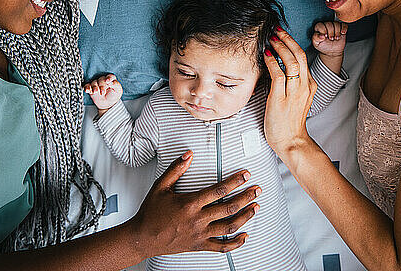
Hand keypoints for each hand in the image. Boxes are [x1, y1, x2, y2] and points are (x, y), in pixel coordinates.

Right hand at [83, 74, 122, 110]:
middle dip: (101, 86)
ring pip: (94, 82)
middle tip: (102, 92)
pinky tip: (88, 90)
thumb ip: (116, 85)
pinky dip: (87, 87)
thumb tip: (111, 82)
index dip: (108, 78)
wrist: (108, 104)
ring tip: (96, 92)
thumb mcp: (118, 91)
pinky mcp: (91, 88)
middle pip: (101, 80)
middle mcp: (104, 81)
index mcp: (111, 80)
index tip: (107, 81)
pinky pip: (87, 86)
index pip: (110, 76)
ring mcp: (97, 84)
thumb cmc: (114, 96)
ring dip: (94, 87)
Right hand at [131, 151, 260, 257]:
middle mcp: (197, 219)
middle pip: (229, 207)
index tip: (246, 175)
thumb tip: (189, 154)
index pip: (218, 190)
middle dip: (246, 197)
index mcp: (190, 203)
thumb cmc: (151, 212)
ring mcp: (199, 234)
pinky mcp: (199, 245)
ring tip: (256, 207)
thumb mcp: (160, 186)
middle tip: (257, 190)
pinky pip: (221, 247)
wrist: (142, 237)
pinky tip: (245, 236)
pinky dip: (235, 243)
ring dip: (245, 216)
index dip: (235, 181)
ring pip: (229, 226)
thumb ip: (176, 169)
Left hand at [263, 27, 316, 153]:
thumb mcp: (296, 99)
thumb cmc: (289, 122)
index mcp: (309, 85)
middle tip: (276, 31)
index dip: (292, 44)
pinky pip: (278, 74)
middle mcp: (304, 87)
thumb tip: (277, 67)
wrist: (291, 141)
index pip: (303, 58)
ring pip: (291, 62)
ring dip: (280, 48)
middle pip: (299, 56)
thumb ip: (291, 83)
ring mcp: (294, 93)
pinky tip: (266, 55)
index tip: (282, 35)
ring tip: (271, 39)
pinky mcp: (281, 99)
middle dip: (287, 40)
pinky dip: (272, 62)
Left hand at [312, 21, 347, 58]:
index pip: (320, 25)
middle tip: (331, 39)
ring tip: (336, 38)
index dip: (323, 30)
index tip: (325, 36)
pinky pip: (344, 25)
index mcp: (319, 28)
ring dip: (337, 32)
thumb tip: (321, 35)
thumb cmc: (324, 46)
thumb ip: (316, 38)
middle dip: (330, 32)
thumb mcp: (316, 44)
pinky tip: (342, 33)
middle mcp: (327, 26)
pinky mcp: (342, 29)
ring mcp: (335, 27)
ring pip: (336, 24)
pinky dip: (344, 28)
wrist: (332, 52)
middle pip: (329, 24)